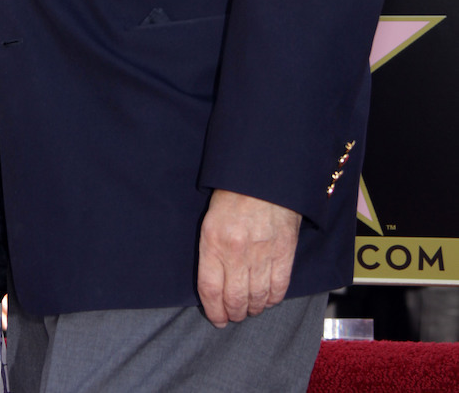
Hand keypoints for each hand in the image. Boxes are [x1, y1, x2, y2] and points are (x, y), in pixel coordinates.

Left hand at [197, 189, 300, 327]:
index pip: (209, 289)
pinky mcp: (284, 254)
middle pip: (234, 299)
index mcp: (213, 241)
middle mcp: (236, 252)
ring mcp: (262, 254)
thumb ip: (212, 249)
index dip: (212, 310)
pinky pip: (279, 289)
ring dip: (252, 309)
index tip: (216, 318)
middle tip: (232, 315)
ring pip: (257, 298)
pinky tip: (267, 299)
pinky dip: (272, 300)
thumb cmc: (234, 194)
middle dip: (233, 313)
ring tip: (249, 308)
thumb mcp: (211, 218)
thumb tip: (215, 281)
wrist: (265, 176)